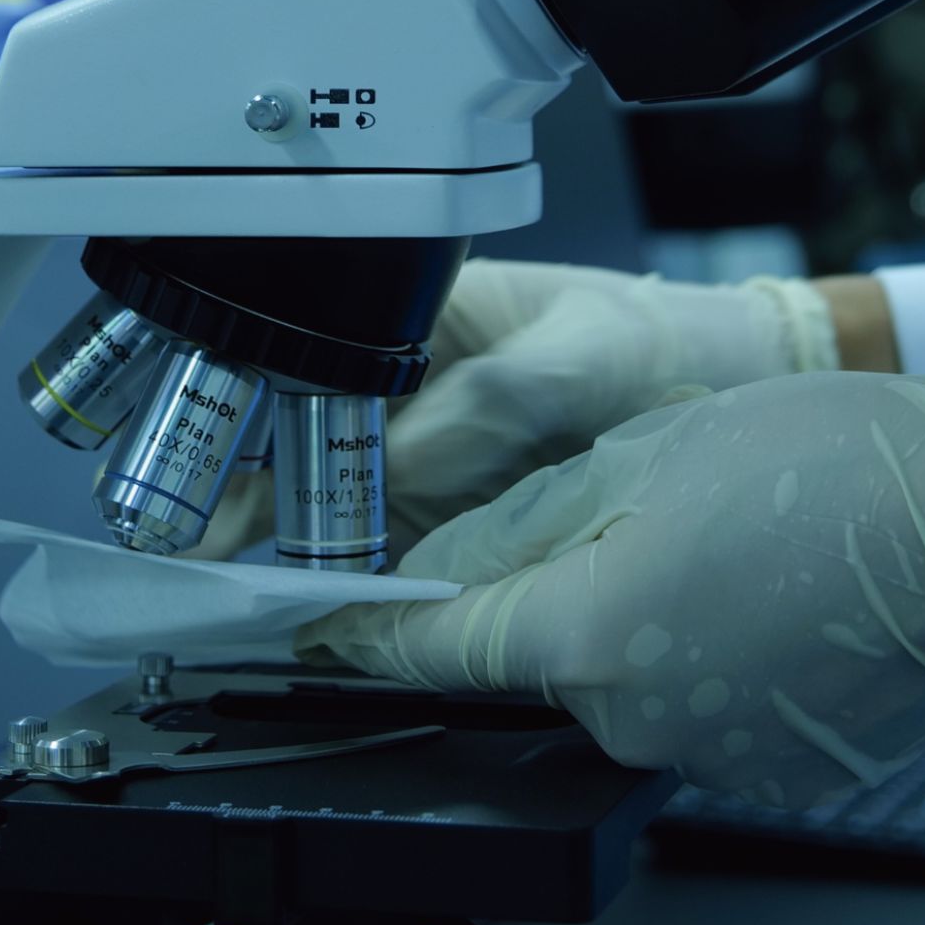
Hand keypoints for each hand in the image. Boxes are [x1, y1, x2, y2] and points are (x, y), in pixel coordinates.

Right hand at [191, 259, 838, 560]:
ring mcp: (422, 452)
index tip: (213, 484)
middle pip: (295, 445)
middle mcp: (400, 385)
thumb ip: (485, 406)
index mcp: (409, 311)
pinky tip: (318, 612)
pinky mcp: (452, 511)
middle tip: (201, 561)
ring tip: (239, 598)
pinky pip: (385, 547)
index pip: (299, 366)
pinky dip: (351, 582)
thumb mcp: (573, 356)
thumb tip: (396, 464)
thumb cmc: (652, 342)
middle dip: (246, 503)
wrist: (723, 387)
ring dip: (286, 551)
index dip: (245, 427)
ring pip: (328, 505)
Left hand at [295, 373, 924, 805]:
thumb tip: (444, 559)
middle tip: (596, 514)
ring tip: (706, 540)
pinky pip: (687, 707)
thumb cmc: (836, 465)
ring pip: (612, 680)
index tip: (306, 617)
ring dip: (625, 619)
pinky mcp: (766, 767)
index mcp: (587, 635)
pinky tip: (753, 592)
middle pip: (525, 658)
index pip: (427, 645)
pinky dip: (694, 656)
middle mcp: (634, 719)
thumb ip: (522, 521)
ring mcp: (705, 754)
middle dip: (531, 593)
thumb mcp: (645, 453)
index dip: (357, 627)